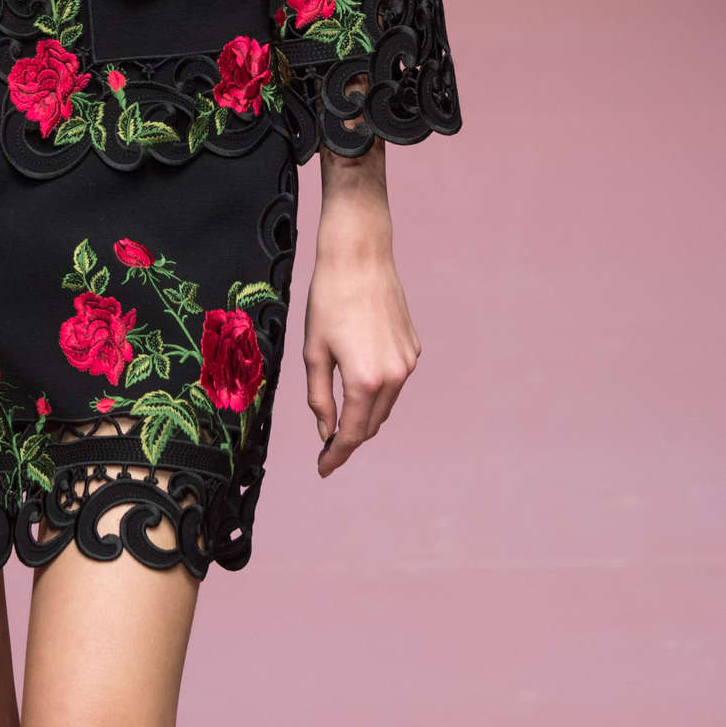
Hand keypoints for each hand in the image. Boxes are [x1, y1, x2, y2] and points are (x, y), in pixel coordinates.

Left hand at [303, 224, 420, 478]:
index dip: (336, 455)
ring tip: (341, 414)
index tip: (323, 468)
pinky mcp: (413, 348)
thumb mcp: (314, 351)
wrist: (359, 257)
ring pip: (385, 404)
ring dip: (364, 414)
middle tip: (326, 444)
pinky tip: (360, 377)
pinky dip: (377, 388)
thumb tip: (326, 430)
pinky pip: (394, 380)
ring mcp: (407, 362)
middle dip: (349, 437)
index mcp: (364, 380)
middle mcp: (393, 376)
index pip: (351, 433)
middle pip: (371, 423)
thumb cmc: (328, 300)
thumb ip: (319, 397)